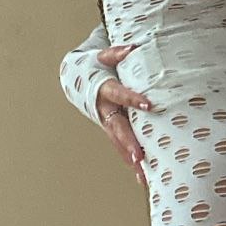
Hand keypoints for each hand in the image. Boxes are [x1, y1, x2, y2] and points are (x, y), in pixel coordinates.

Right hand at [95, 43, 154, 187]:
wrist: (76, 78)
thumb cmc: (95, 66)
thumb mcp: (104, 56)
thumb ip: (118, 53)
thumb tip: (134, 47)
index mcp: (104, 90)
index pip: (120, 95)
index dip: (133, 99)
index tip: (149, 105)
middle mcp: (104, 110)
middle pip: (118, 128)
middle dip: (129, 143)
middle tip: (140, 157)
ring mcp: (107, 123)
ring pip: (119, 144)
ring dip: (131, 159)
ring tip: (144, 176)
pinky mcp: (111, 131)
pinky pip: (122, 148)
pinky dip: (131, 162)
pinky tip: (143, 179)